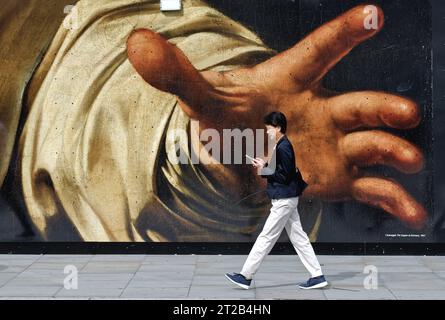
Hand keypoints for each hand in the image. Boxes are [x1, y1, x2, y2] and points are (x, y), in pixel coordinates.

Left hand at [126, 5, 425, 229]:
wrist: (234, 151)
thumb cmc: (224, 116)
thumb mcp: (200, 97)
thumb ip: (174, 73)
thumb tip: (137, 42)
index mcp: (288, 82)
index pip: (317, 52)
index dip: (343, 34)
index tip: (373, 14)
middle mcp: (318, 111)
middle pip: (356, 104)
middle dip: (381, 108)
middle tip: (404, 113)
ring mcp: (329, 145)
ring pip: (369, 144)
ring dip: (392, 152)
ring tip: (410, 161)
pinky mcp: (333, 177)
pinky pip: (369, 186)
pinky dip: (392, 197)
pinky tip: (412, 210)